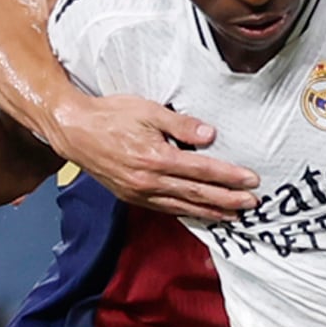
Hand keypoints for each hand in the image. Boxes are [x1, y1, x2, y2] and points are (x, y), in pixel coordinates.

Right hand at [48, 93, 259, 222]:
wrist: (73, 130)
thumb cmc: (110, 115)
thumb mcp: (147, 110)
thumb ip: (181, 124)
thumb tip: (210, 136)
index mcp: (156, 157)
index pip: (202, 170)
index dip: (229, 177)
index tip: (251, 180)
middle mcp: (149, 181)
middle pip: (197, 194)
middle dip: (227, 200)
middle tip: (252, 204)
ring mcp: (139, 192)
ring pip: (182, 207)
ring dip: (211, 212)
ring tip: (233, 216)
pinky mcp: (132, 196)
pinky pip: (165, 209)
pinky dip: (187, 213)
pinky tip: (201, 214)